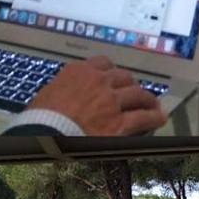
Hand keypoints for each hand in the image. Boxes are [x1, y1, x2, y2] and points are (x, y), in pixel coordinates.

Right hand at [26, 58, 166, 136]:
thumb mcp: (49, 94)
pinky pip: (143, 117)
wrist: (44, 135)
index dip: (111, 72)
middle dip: (130, 85)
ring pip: (137, 94)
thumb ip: (65, 88)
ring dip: (146, 99)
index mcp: (79, 72)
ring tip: (152, 105)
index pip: (103, 63)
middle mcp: (98, 81)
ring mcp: (111, 101)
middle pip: (123, 77)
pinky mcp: (119, 123)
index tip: (113, 78)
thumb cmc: (39, 118)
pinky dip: (153, 117)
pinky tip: (159, 118)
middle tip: (133, 93)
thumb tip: (69, 93)